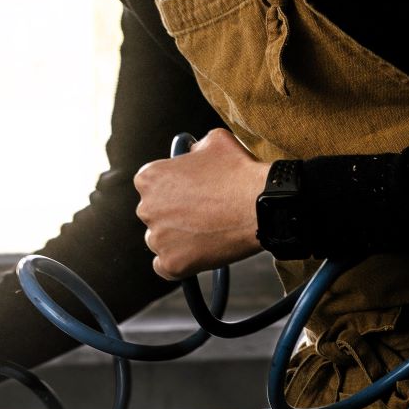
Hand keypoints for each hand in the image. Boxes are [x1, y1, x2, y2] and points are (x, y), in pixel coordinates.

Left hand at [134, 128, 269, 280]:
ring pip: (160, 240)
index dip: (171, 189)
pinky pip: (165, 267)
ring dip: (177, 238)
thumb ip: (194, 147)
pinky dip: (179, 263)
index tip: (188, 193)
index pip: (151, 186)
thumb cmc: (239, 172)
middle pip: (154, 213)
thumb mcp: (214, 141)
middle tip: (201, 213)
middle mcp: (147, 208)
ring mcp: (158, 238)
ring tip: (206, 231)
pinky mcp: (172, 264)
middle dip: (173, 214)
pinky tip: (197, 253)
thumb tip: (192, 152)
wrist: (261, 206)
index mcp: (150, 178)